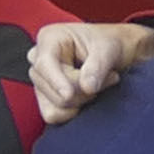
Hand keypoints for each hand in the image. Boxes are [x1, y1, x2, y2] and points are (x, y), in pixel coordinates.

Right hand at [27, 20, 153, 116]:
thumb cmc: (109, 44)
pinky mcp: (45, 97)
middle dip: (83, 91)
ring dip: (83, 100)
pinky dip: (75, 111)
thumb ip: (97, 66)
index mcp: (49, 38)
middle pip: (53, 90)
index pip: (44, 64)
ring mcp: (40, 80)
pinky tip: (88, 96)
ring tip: (99, 83)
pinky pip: (53, 115)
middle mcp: (38, 59)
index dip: (56, 81)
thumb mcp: (108, 49)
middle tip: (109, 78)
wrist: (115, 53)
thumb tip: (86, 88)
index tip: (68, 94)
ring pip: (55, 105)